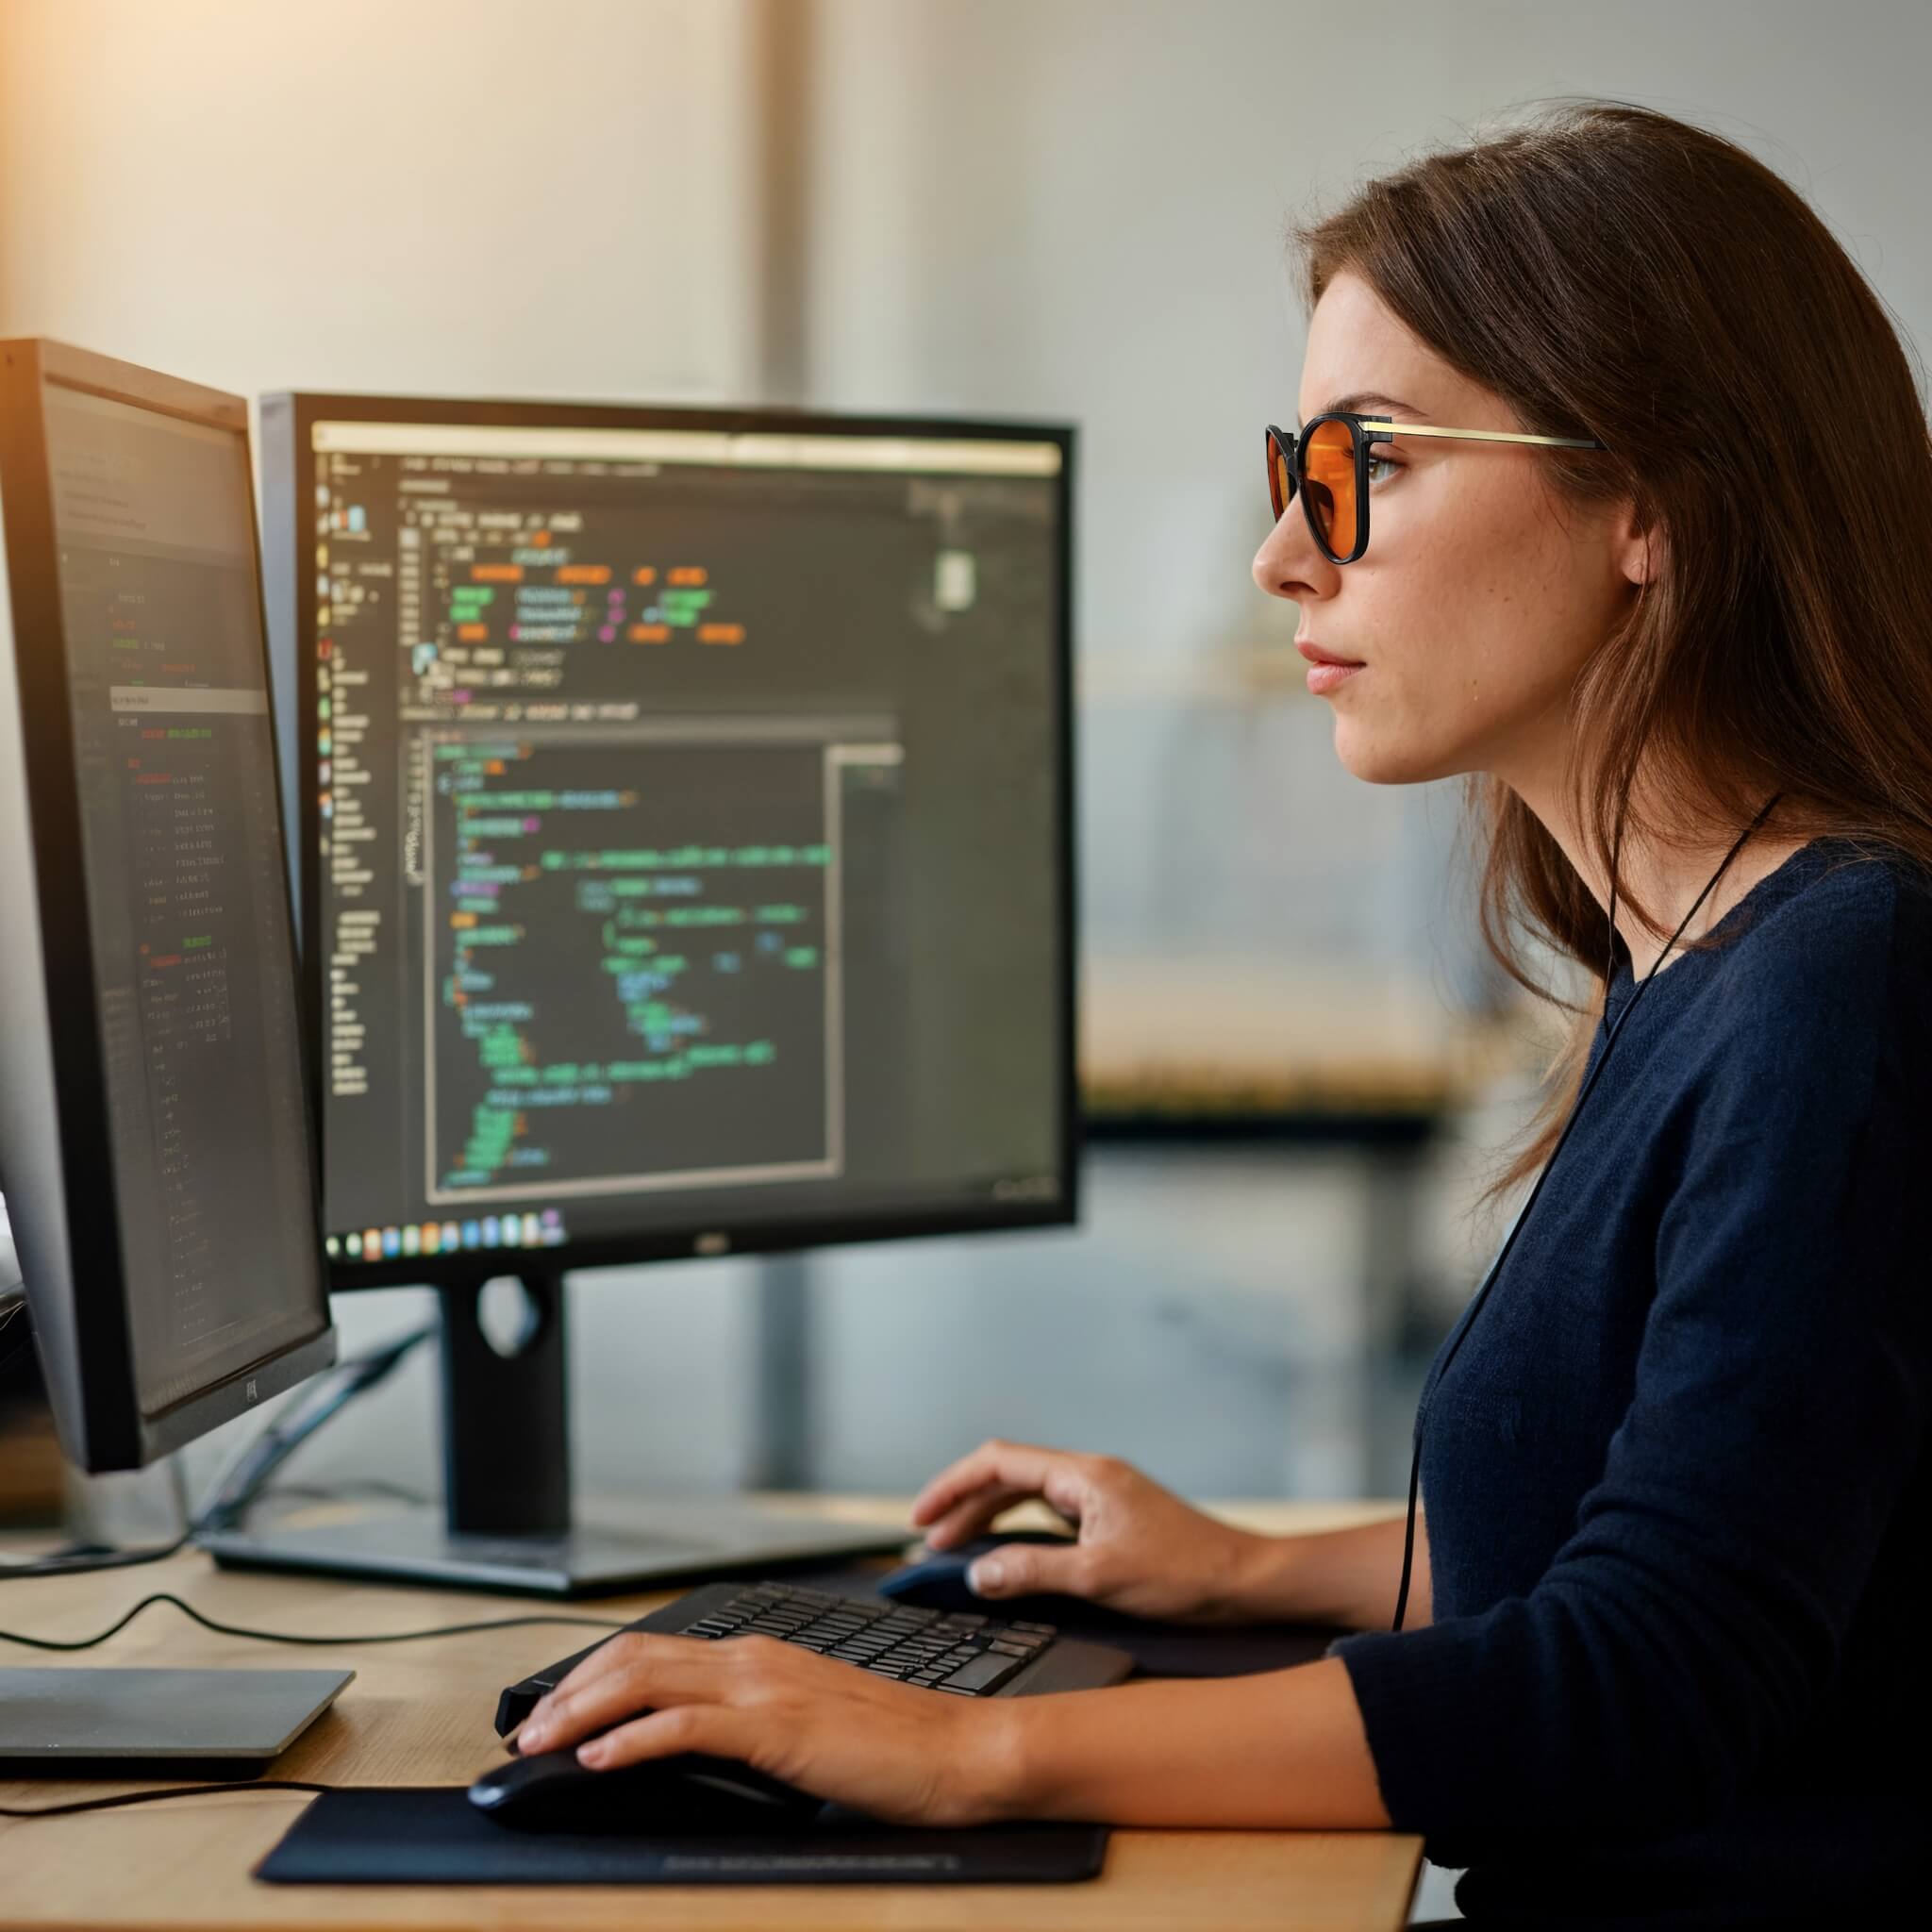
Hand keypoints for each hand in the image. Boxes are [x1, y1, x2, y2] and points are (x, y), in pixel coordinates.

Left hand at [510, 1631, 1018, 1826]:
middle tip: (526, 1729)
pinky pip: (684, 1726)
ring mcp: (764, 1688)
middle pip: (635, 1655)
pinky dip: (631, 1739)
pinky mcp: (775, 1729)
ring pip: (646, 1680)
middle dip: (569, 1690)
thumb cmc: (894, 1749)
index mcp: (760, 1655)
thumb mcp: (806, 1727)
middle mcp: (754, 1658)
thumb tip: (688, 1745)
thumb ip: (750, 1723)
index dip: (591, 1677)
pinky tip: (601, 1759)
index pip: (653, 1649)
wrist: (960, 1752)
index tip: (553, 1712)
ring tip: (542, 1742)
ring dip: (582, 1710)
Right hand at [909, 1438, 1268, 1622]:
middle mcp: (1090, 1476)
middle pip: (1008, 1476)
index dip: (952, 1486)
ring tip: (956, 1551)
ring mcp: (1102, 1496)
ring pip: (1028, 1496)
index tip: (921, 1518)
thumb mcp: (1099, 1577)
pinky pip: (1050, 1514)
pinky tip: (1008, 1555)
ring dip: (988, 1519)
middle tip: (929, 1542)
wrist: (1246, 1581)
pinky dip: (1018, 1530)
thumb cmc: (1184, 1575)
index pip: (999, 1463)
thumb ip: (1033, 1572)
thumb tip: (977, 1572)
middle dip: (963, 1505)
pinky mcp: (1112, 1518)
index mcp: (1083, 1475)